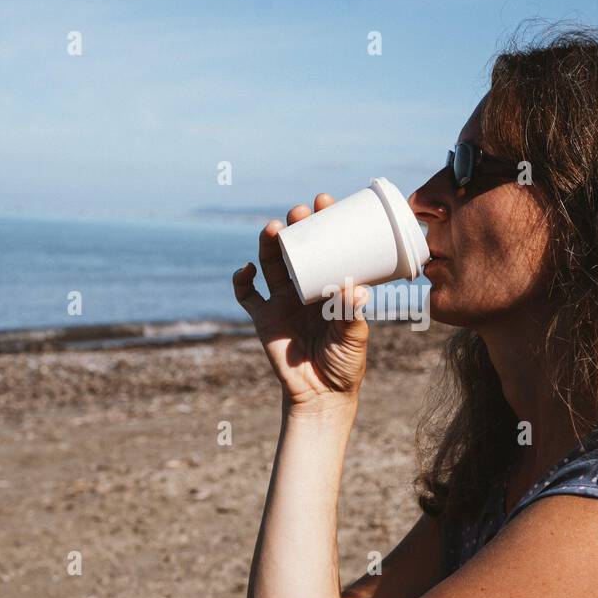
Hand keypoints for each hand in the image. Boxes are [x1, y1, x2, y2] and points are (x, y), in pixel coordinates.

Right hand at [232, 194, 370, 412]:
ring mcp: (281, 301)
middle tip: (301, 212)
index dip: (323, 222)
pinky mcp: (263, 318)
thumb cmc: (345, 364)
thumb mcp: (354, 338)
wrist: (323, 395)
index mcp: (329, 284)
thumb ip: (352, 314)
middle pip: (295, 248)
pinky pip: (246, 295)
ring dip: (269, 244)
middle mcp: (304, 287)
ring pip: (269, 263)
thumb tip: (356, 288)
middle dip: (296, 227)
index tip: (325, 202)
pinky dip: (241, 280)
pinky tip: (246, 270)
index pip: (326, 245)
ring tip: (274, 229)